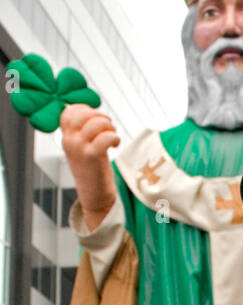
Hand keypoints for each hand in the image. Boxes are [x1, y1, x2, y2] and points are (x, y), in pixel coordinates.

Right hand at [60, 104, 119, 230]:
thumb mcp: (80, 148)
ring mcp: (80, 149)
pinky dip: (114, 137)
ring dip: (109, 126)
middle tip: (108, 127)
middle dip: (100, 116)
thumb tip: (91, 111)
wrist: (94, 195)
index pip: (69, 111)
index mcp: (65, 137)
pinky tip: (115, 144)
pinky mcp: (93, 157)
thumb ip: (81, 131)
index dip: (86, 109)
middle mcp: (69, 141)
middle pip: (83, 113)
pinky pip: (106, 137)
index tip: (96, 119)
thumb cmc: (91, 169)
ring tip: (112, 135)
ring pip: (96, 123)